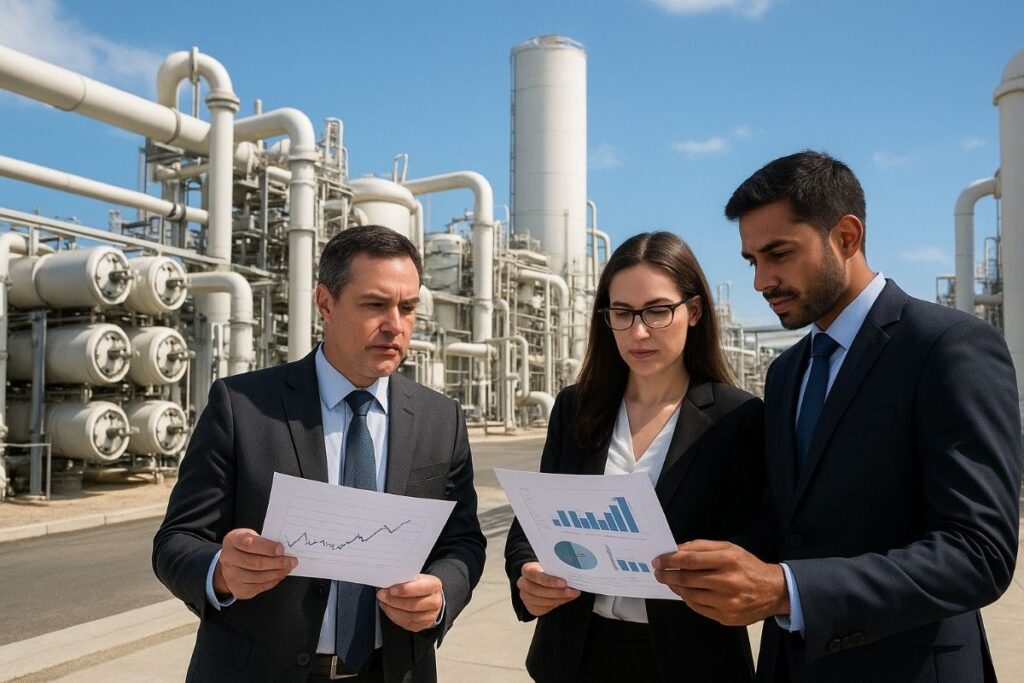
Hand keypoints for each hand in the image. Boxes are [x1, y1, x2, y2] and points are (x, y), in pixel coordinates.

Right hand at [213, 528, 297, 599]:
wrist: (230, 563)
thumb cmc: (246, 547)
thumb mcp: (251, 536)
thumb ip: (265, 541)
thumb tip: (285, 549)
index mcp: (232, 540)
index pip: (249, 544)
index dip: (267, 547)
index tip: (281, 549)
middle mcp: (228, 558)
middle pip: (256, 563)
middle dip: (278, 562)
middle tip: (292, 561)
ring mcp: (231, 575)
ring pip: (258, 577)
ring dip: (277, 573)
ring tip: (288, 568)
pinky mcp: (237, 588)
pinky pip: (259, 586)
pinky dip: (272, 581)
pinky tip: (280, 575)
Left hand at [377, 574, 443, 632]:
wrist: (429, 597)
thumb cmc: (420, 586)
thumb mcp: (416, 577)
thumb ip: (405, 579)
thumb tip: (389, 582)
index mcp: (434, 585)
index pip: (421, 588)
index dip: (405, 590)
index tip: (391, 589)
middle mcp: (435, 602)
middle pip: (413, 605)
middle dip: (394, 600)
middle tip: (382, 595)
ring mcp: (430, 616)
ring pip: (409, 616)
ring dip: (392, 609)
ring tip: (383, 601)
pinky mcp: (422, 625)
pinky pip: (406, 623)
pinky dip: (393, 616)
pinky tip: (388, 608)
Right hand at [516, 562, 580, 616]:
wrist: (541, 581)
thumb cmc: (548, 571)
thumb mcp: (551, 567)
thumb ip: (557, 570)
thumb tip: (572, 577)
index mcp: (527, 570)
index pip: (534, 575)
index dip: (548, 580)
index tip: (564, 583)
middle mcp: (522, 583)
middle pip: (537, 590)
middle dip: (557, 592)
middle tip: (572, 591)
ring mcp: (525, 596)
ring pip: (541, 601)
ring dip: (559, 599)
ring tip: (572, 595)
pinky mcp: (530, 607)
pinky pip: (543, 609)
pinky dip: (556, 604)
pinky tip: (565, 599)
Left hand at [652, 540, 787, 625]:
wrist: (773, 591)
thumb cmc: (747, 565)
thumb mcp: (728, 548)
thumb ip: (701, 546)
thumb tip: (676, 550)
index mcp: (728, 560)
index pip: (691, 560)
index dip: (670, 561)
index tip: (657, 560)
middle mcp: (727, 581)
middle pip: (688, 579)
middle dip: (668, 575)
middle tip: (658, 572)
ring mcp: (726, 602)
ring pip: (690, 595)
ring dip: (676, 587)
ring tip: (670, 581)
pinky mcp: (725, 617)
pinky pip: (698, 608)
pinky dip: (687, 599)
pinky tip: (684, 592)